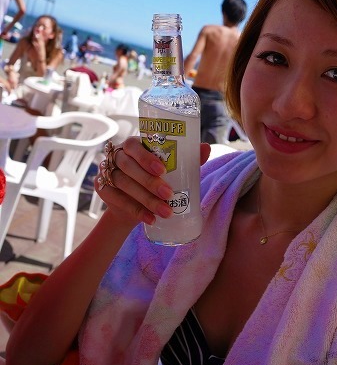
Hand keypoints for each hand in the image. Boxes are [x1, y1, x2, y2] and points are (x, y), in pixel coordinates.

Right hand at [94, 137, 210, 225]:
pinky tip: (149, 219)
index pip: (135, 145)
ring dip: (145, 200)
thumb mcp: (172, 170)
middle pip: (128, 166)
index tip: (162, 170)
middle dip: (149, 182)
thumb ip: (187, 158)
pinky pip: (116, 200)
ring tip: (165, 212)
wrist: (137, 206)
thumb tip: (206, 147)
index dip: (146, 157)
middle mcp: (118, 156)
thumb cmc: (157, 180)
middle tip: (168, 195)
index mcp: (134, 145)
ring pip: (123, 184)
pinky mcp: (102, 189)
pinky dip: (134, 210)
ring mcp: (107, 172)